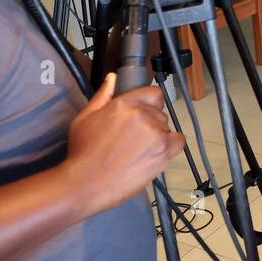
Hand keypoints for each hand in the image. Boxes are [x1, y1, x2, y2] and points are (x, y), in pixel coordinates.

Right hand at [61, 73, 184, 216]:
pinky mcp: (163, 150)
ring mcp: (155, 132)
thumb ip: (102, 96)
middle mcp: (143, 114)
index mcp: (124, 103)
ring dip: (157, 137)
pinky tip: (155, 154)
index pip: (153, 93)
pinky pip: (178, 141)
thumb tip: (113, 78)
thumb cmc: (82, 152)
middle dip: (150, 123)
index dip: (149, 104)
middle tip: (133, 140)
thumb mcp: (84, 118)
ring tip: (138, 152)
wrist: (85, 183)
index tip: (142, 115)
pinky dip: (170, 147)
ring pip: (166, 128)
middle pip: (159, 113)